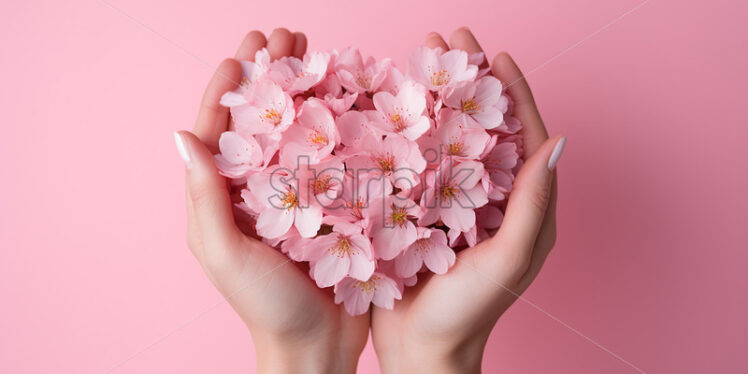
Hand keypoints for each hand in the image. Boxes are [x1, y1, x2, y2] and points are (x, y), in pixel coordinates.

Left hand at [175, 29, 367, 373]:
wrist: (316, 345)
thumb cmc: (265, 306)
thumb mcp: (224, 253)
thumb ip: (204, 196)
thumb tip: (182, 135)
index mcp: (224, 197)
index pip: (220, 129)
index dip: (229, 87)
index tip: (243, 52)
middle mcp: (258, 188)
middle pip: (260, 118)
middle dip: (270, 74)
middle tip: (285, 35)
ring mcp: (296, 193)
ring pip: (296, 127)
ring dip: (304, 87)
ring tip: (314, 51)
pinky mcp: (331, 202)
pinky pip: (332, 153)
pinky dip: (337, 121)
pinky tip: (348, 96)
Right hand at [371, 27, 564, 372]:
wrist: (422, 350)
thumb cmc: (469, 313)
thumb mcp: (507, 261)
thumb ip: (532, 206)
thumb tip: (557, 142)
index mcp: (521, 208)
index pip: (524, 137)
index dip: (512, 94)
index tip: (496, 56)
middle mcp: (489, 199)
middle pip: (483, 126)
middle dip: (469, 81)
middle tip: (450, 41)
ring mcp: (453, 203)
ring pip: (448, 137)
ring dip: (435, 97)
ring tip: (418, 60)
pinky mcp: (421, 211)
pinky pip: (418, 163)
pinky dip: (408, 132)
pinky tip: (390, 108)